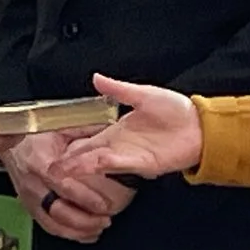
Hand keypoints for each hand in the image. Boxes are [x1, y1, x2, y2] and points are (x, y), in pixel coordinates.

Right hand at [4, 130, 133, 245]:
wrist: (9, 144)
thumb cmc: (35, 136)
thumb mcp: (59, 127)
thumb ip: (84, 131)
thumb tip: (111, 129)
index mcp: (40, 162)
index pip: (62, 184)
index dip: (83, 197)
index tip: (103, 205)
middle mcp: (32, 183)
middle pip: (57, 210)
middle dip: (84, 220)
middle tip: (106, 220)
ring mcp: (29, 198)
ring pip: (52, 223)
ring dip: (77, 231)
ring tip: (99, 229)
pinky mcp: (29, 207)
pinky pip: (48, 226)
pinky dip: (68, 234)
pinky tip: (85, 234)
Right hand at [56, 75, 202, 181]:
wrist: (200, 125)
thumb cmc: (177, 111)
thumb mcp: (143, 94)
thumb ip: (118, 89)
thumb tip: (96, 78)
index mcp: (117, 131)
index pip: (87, 139)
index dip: (70, 145)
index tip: (53, 150)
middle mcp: (120, 146)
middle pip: (88, 155)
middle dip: (68, 162)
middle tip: (49, 168)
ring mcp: (131, 156)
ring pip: (99, 163)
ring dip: (81, 168)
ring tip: (62, 172)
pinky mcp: (144, 163)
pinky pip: (120, 164)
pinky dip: (104, 165)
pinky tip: (90, 164)